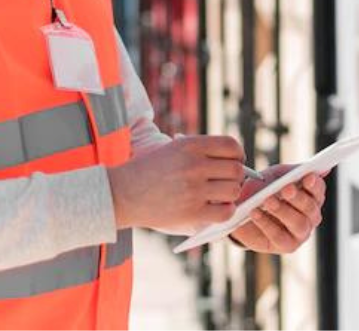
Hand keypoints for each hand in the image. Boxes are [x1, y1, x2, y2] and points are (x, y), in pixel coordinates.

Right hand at [108, 136, 246, 231]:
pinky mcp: (191, 213)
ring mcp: (193, 190)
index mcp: (190, 145)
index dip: (237, 155)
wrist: (121, 194)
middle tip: (224, 182)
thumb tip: (236, 161)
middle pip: (236, 170)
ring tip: (219, 196)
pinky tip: (216, 209)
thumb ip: (200, 152)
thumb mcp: (171, 150)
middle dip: (235, 177)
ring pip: (234, 191)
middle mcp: (194, 165)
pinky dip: (226, 211)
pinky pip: (225, 212)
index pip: (232, 146)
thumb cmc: (147, 171)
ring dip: (230, 195)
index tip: (233, 162)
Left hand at [228, 165, 326, 253]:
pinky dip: (266, 223)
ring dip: (282, 210)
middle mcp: (310, 217)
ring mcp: (300, 233)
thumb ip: (294, 172)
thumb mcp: (275, 176)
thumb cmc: (262, 190)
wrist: (240, 210)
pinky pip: (279, 236)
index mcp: (311, 197)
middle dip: (298, 198)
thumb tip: (323, 169)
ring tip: (267, 200)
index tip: (307, 177)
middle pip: (311, 208)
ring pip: (299, 224)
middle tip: (286, 189)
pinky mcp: (286, 245)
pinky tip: (255, 212)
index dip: (315, 185)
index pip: (318, 191)